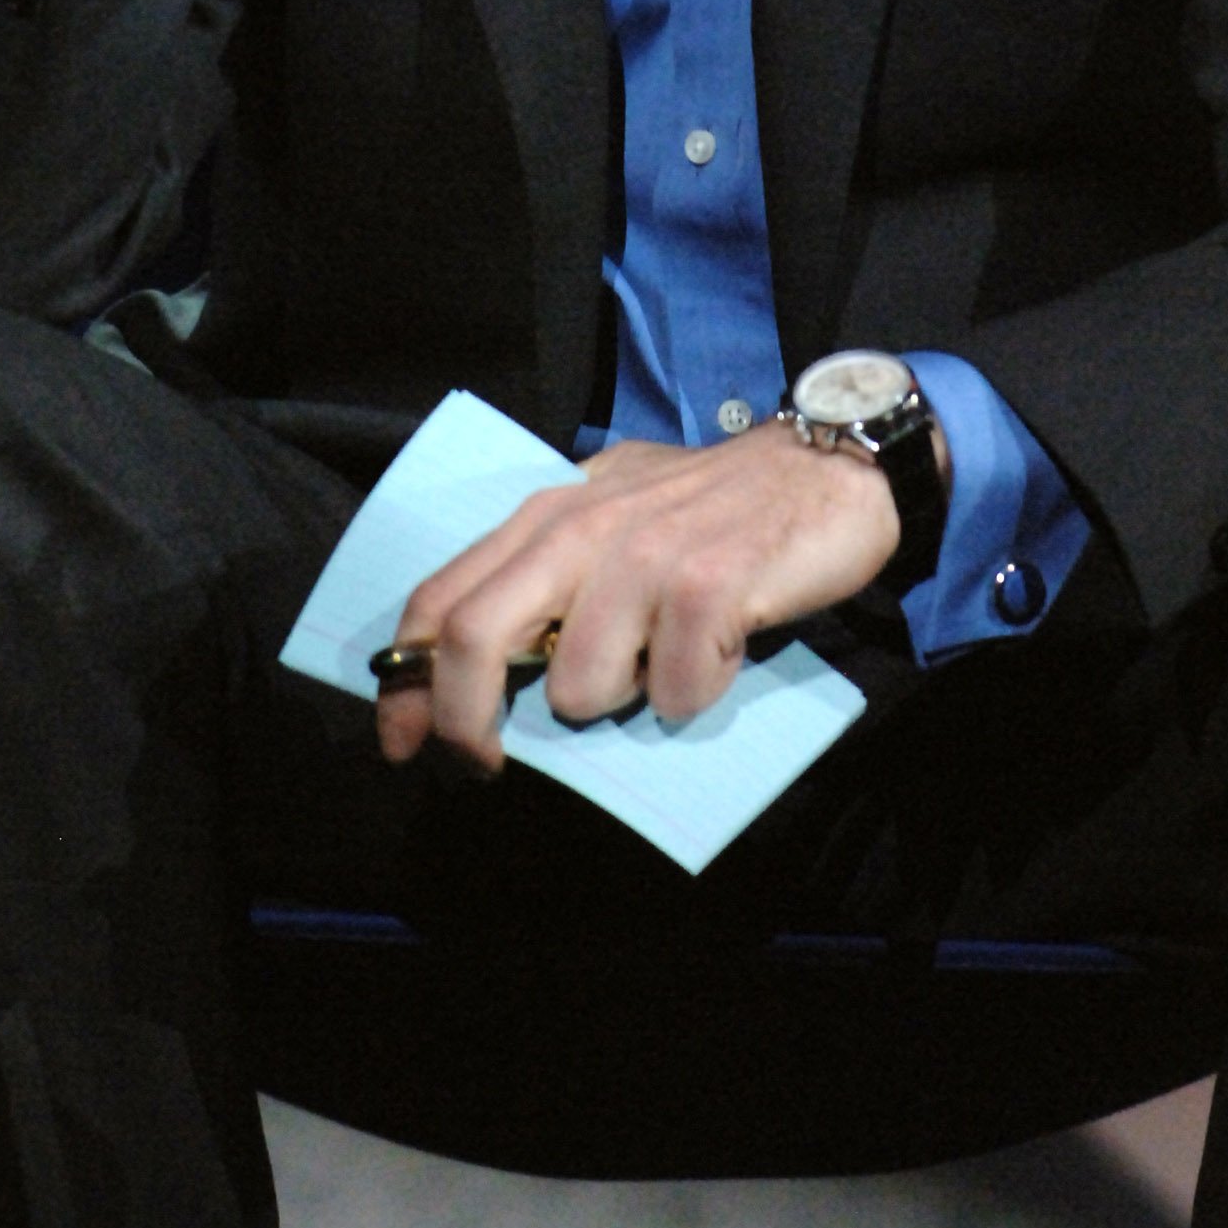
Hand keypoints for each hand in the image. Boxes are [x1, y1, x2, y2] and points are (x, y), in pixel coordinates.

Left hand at [374, 420, 904, 772]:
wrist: (826, 462)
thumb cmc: (713, 503)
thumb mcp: (612, 511)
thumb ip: (551, 567)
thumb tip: (482, 661)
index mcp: (549, 513)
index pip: (444, 595)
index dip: (407, 679)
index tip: (401, 742)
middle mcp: (582, 528)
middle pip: (478, 637)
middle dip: (464, 723)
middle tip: (487, 766)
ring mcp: (645, 556)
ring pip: (579, 687)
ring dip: (616, 703)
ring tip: (659, 662)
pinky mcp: (708, 586)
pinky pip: (674, 692)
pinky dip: (694, 693)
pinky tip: (718, 652)